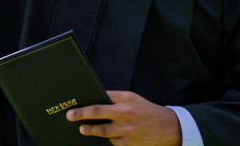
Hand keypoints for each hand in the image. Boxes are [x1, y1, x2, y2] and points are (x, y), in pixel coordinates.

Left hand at [66, 90, 180, 145]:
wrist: (168, 128)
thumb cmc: (146, 111)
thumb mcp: (132, 99)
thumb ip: (114, 99)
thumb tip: (94, 100)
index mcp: (126, 99)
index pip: (101, 98)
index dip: (86, 102)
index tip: (74, 104)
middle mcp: (126, 113)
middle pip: (98, 113)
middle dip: (82, 114)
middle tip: (70, 116)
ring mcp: (127, 130)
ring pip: (103, 131)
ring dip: (91, 130)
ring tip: (82, 129)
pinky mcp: (128, 145)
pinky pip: (112, 142)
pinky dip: (106, 140)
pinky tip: (101, 138)